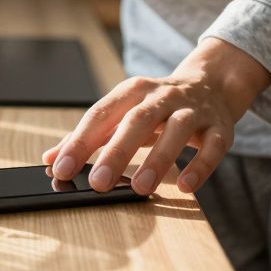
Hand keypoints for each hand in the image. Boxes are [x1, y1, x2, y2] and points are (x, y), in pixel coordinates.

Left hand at [41, 38, 270, 195]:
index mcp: (132, 91)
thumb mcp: (122, 112)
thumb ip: (89, 136)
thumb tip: (50, 161)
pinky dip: (201, 166)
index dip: (79, 142)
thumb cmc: (156, 106)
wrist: (210, 83)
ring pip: (176, 131)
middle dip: (116, 151)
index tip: (61, 169)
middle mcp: (161, 96)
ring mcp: (193, 110)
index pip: (100, 114)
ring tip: (140, 187)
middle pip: (136, 121)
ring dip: (158, 159)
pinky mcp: (219, 127)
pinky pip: (213, 146)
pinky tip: (186, 186)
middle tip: (98, 183)